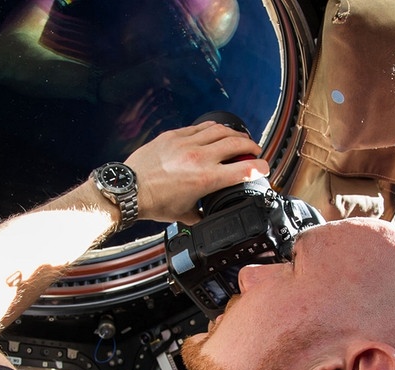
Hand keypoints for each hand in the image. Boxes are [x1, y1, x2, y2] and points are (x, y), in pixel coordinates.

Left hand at [126, 121, 269, 223]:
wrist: (129, 190)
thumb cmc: (154, 203)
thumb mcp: (185, 215)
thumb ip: (202, 215)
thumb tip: (209, 218)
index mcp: (207, 179)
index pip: (245, 168)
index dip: (261, 167)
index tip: (265, 168)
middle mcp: (200, 158)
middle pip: (237, 143)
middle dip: (251, 146)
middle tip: (255, 150)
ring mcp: (186, 143)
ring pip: (220, 130)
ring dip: (235, 134)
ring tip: (239, 139)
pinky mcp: (173, 135)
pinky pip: (200, 127)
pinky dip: (213, 129)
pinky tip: (216, 132)